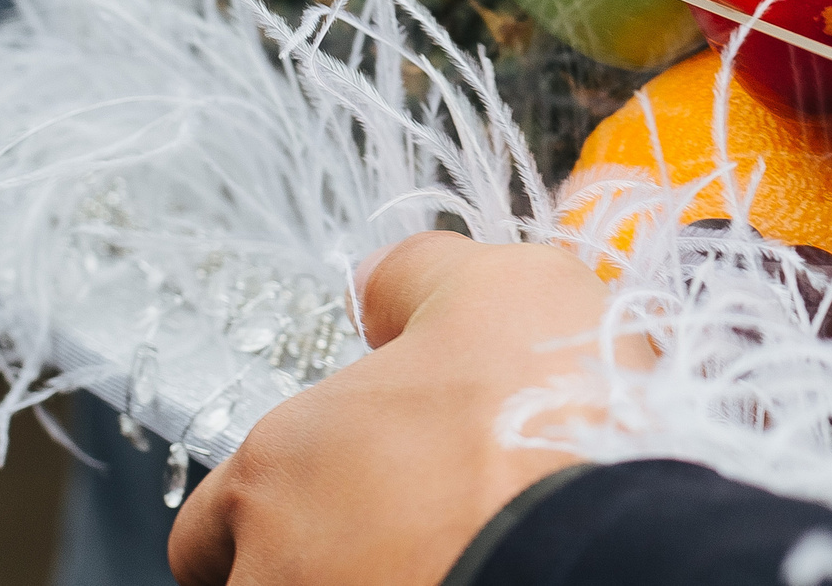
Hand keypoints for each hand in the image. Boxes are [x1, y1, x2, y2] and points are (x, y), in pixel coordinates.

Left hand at [169, 233, 638, 585]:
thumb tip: (383, 284)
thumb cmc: (552, 426)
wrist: (614, 546)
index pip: (216, 518)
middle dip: (323, 565)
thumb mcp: (503, 287)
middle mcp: (274, 568)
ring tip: (459, 566)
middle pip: (263, 583)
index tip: (351, 497)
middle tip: (411, 542)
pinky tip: (484, 581)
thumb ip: (418, 277)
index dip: (284, 504)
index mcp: (278, 466)